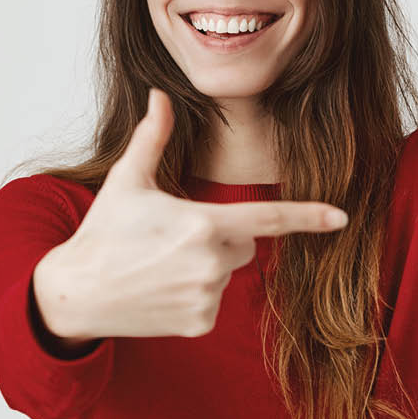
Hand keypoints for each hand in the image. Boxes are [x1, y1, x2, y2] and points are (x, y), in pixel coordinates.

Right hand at [34, 88, 349, 339]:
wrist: (76, 293)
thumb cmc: (104, 231)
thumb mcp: (128, 179)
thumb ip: (154, 136)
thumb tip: (160, 95)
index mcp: (201, 223)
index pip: (267, 219)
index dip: (308, 216)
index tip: (341, 217)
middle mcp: (211, 263)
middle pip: (244, 242)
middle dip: (221, 235)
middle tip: (174, 236)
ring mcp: (206, 297)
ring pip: (229, 271)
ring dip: (208, 265)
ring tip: (161, 263)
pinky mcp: (200, 323)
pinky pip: (215, 299)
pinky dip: (197, 294)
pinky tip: (162, 288)